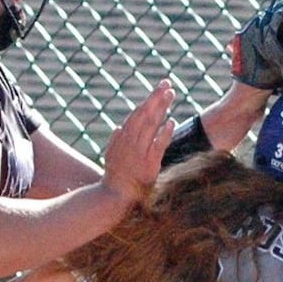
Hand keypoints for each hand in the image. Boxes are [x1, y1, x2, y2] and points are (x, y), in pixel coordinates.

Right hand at [101, 80, 174, 205]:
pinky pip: (157, 146)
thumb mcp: (110, 157)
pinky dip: (163, 133)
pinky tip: (171, 122)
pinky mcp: (148, 165)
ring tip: (170, 95)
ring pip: (150, 125)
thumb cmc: (114, 178)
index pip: (137, 114)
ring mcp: (139, 153)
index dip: (149, 100)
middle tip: (167, 84)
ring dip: (160, 108)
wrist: (113, 197)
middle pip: (144, 114)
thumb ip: (115, 142)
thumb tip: (119, 128)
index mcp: (123, 138)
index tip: (160, 89)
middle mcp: (130, 142)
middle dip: (156, 98)